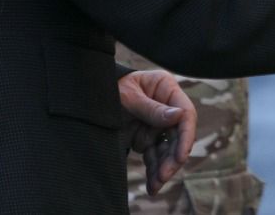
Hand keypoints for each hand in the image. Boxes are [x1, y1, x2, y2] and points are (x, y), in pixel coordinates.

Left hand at [118, 69, 195, 195]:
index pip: (185, 113)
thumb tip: (179, 116)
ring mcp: (157, 124)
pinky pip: (154, 156)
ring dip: (163, 168)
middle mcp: (167, 107)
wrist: (88, 97)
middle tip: (163, 176)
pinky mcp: (147, 137)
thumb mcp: (129, 96)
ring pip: (167, 150)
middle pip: (177, 136)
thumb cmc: (111, 88)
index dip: (185, 136)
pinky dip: (153, 170)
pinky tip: (152, 184)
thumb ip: (152, 108)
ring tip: (155, 186)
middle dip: (172, 158)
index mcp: (166, 88)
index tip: (181, 156)